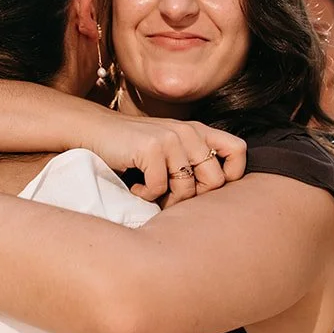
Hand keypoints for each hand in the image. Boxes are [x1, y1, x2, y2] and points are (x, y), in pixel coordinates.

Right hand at [85, 114, 246, 204]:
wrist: (95, 131)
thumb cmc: (134, 148)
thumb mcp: (170, 148)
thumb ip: (193, 161)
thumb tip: (216, 201)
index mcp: (198, 131)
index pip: (238, 151)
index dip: (231, 175)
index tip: (206, 188)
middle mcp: (189, 132)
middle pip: (214, 181)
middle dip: (192, 198)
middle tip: (169, 197)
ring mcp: (171, 138)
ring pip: (186, 189)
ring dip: (165, 199)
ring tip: (148, 190)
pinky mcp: (151, 147)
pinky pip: (158, 188)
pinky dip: (144, 195)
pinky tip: (134, 186)